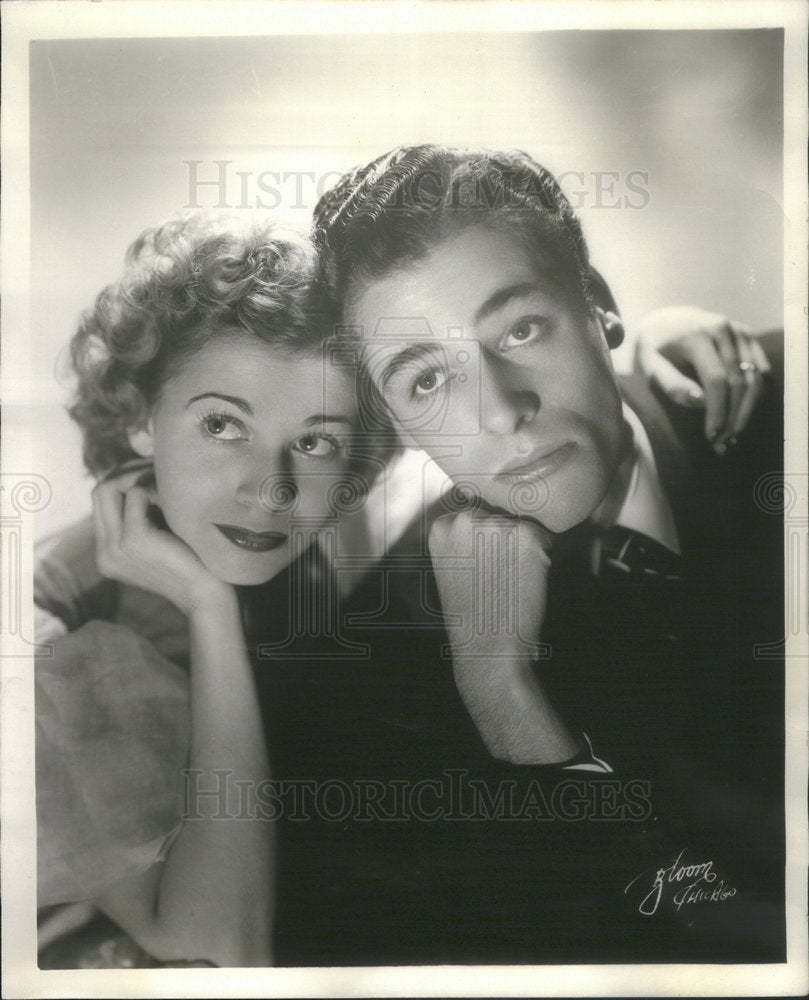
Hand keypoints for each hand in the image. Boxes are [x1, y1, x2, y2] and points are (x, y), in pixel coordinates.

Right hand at [92, 461, 229, 615]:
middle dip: (126, 473)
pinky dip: (156, 489)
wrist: (207, 594)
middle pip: (98, 491)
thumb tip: (137, 473)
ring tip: (166, 483)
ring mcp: (114, 547)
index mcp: (107, 553)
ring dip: (138, 477)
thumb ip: (141, 515)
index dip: (122, 480)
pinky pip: (135, 493)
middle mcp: (104, 552)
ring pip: (108, 488)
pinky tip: (175, 501)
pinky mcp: (132, 540)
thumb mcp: (158, 538)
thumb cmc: (192, 562)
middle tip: (156, 470)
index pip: (101, 502)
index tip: (150, 473)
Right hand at [428, 508, 579, 763]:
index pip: (474, 514)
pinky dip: (542, 557)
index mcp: (441, 526)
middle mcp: (465, 518)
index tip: (481, 565)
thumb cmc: (470, 617)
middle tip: (497, 575)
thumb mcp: (450, 569)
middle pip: (498, 515)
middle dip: (503, 540)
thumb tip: (487, 519)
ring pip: (521, 525)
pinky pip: (543, 537)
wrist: (487, 649)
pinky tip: (524, 580)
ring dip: (522, 548)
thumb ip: (462, 540)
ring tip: (508, 580)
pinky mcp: (526, 535)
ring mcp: (496, 525)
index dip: (483, 542)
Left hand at [633, 306, 770, 452]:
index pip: (717, 380)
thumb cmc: (654, 349)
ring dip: (748, 411)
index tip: (712, 435)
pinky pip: (760, 369)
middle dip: (733, 416)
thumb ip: (670, 384)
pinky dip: (755, 395)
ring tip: (734, 435)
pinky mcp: (747, 336)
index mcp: (697, 335)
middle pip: (739, 381)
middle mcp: (723, 329)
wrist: (666, 320)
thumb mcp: (650, 365)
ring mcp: (738, 331)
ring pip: (755, 377)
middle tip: (724, 443)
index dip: (718, 410)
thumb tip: (700, 402)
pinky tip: (743, 415)